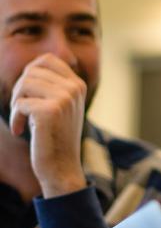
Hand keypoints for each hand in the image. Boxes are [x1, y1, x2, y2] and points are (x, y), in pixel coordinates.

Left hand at [10, 53, 86, 197]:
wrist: (62, 167)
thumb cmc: (56, 136)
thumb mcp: (61, 106)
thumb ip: (52, 85)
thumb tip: (32, 67)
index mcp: (78, 84)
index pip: (47, 60)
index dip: (30, 73)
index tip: (29, 95)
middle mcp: (74, 88)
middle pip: (32, 71)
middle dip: (20, 90)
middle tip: (21, 110)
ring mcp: (64, 98)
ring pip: (24, 84)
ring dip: (16, 103)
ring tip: (22, 120)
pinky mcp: (50, 112)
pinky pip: (20, 104)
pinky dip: (16, 118)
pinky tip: (22, 131)